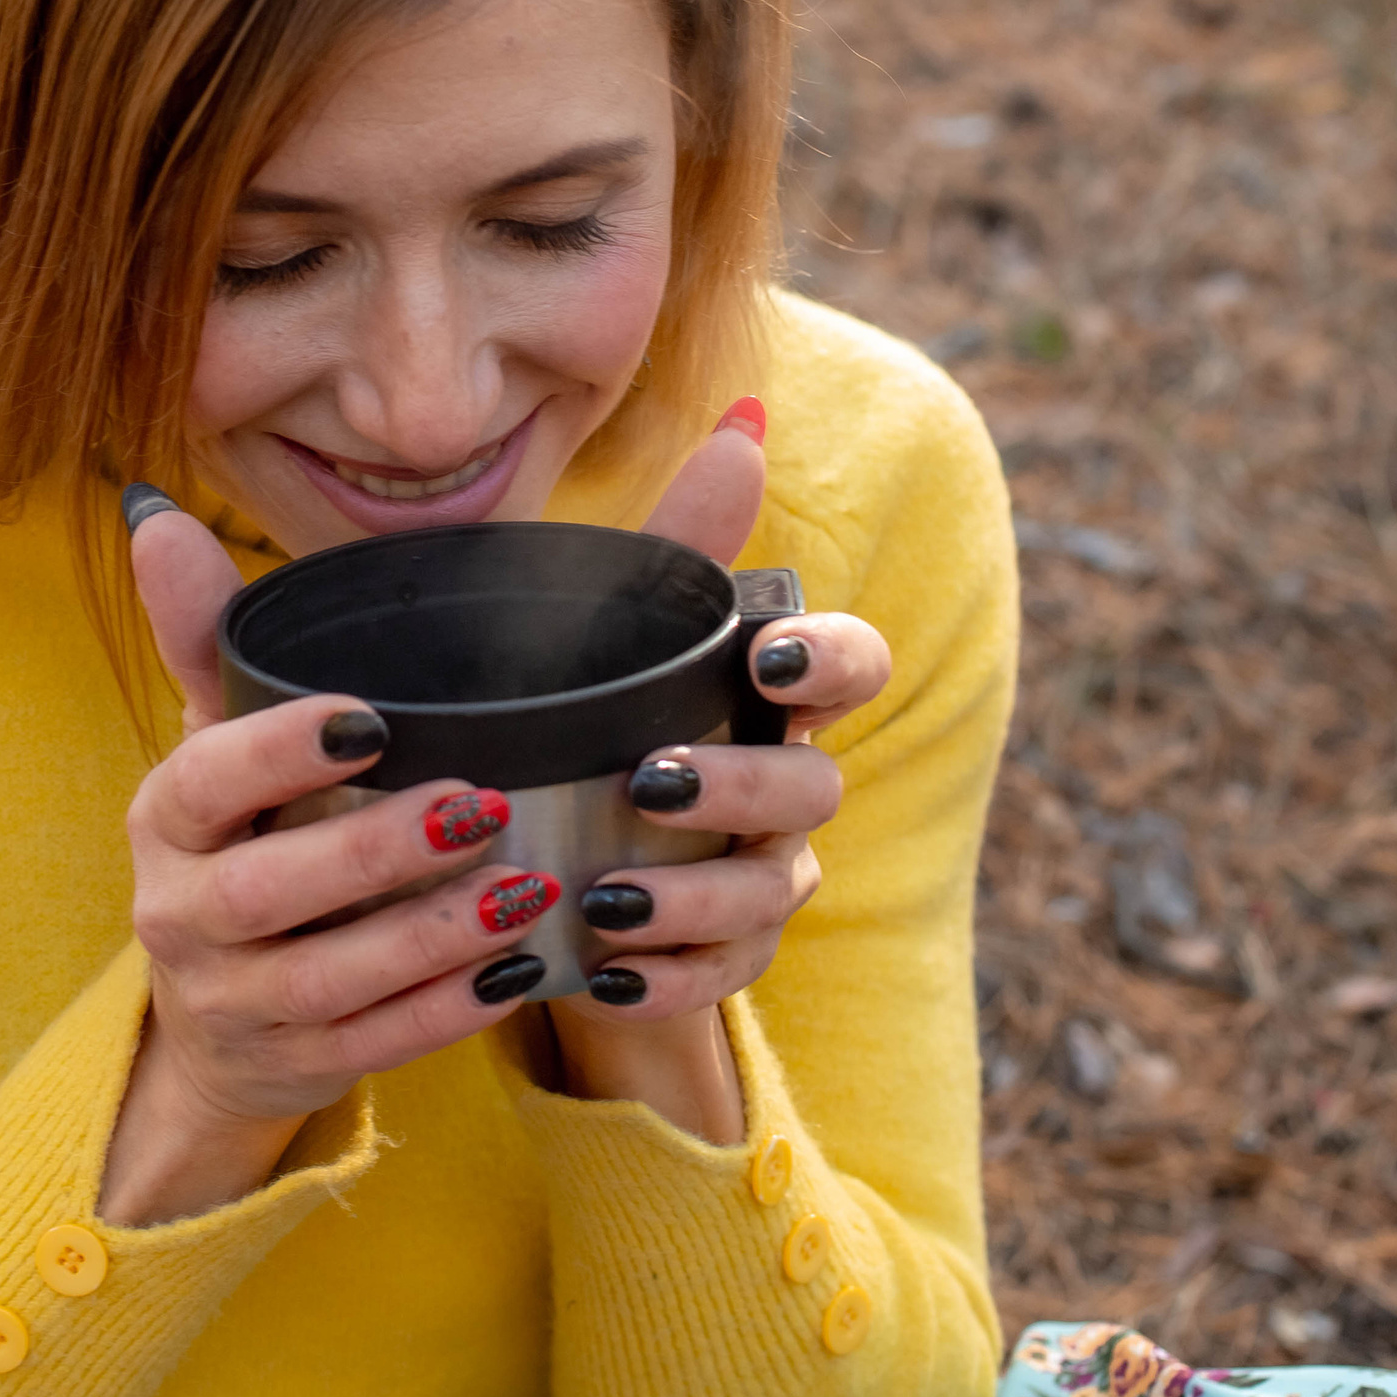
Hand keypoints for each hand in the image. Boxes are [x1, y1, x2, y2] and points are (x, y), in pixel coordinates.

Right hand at [99, 501, 554, 1223]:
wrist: (214, 1020)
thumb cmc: (240, 838)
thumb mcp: (217, 739)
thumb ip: (203, 632)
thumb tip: (152, 516)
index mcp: (164, 819)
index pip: (206, 780)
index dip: (281, 753)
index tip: (372, 720)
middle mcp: (179, 914)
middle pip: (273, 890)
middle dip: (379, 851)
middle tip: (485, 802)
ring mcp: (233, 1002)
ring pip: (332, 979)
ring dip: (434, 936)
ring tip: (528, 887)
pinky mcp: (293, 1064)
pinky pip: (374, 1045)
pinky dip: (446, 1012)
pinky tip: (519, 969)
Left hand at [543, 404, 891, 1141]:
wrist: (546, 839)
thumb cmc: (589, 712)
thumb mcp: (609, 628)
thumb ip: (679, 539)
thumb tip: (745, 418)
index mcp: (767, 695)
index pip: (850, 665)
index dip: (831, 662)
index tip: (766, 659)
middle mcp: (786, 783)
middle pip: (813, 787)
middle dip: (742, 785)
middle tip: (651, 780)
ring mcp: (763, 872)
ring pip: (769, 891)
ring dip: (694, 895)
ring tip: (604, 895)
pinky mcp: (723, 953)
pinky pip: (721, 977)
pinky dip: (666, 978)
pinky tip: (603, 973)